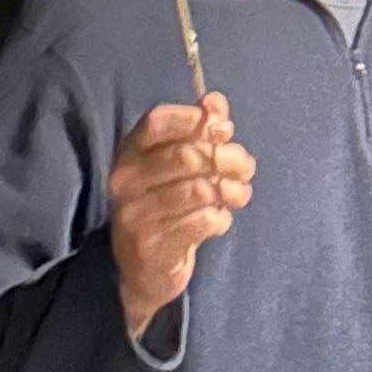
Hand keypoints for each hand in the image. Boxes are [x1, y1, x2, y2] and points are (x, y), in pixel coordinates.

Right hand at [110, 95, 252, 341]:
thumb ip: (198, 130)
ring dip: (230, 191)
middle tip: (245, 167)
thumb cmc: (167, 206)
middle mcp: (125, 181)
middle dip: (226, 159)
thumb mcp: (179, 165)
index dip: (195, 119)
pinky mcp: (152, 246)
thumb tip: (215, 101)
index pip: (157, 122)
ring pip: (197, 191)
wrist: (144, 270)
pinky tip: (221, 219)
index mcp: (129, 153)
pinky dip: (220, 218)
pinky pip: (200, 222)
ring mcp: (135, 215)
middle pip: (185, 157)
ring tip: (240, 194)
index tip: (225, 128)